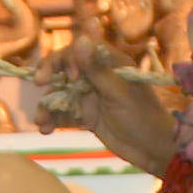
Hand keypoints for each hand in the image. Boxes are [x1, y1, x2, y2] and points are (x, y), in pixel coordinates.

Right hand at [50, 40, 180, 177]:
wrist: (153, 151)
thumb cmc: (143, 118)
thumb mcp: (119, 93)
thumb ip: (97, 69)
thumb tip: (79, 41)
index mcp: (110, 63)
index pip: (80, 50)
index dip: (67, 57)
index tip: (67, 75)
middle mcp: (97, 76)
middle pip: (65, 69)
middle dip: (50, 77)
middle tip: (39, 84)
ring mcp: (91, 96)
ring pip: (61, 93)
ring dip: (48, 104)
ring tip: (41, 120)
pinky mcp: (86, 116)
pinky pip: (64, 113)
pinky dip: (53, 119)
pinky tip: (45, 129)